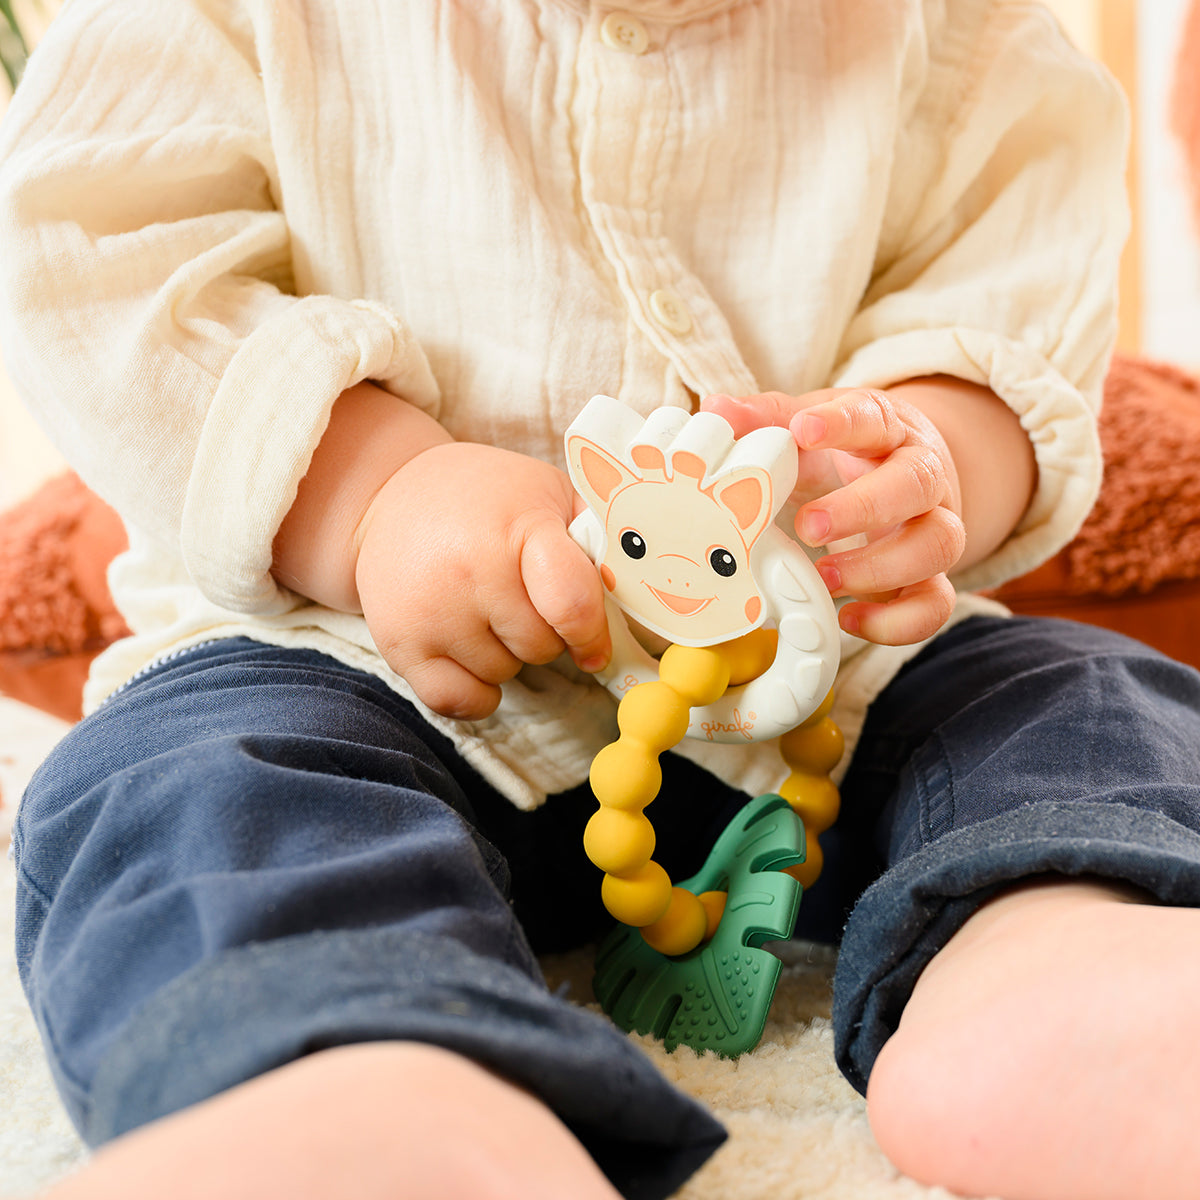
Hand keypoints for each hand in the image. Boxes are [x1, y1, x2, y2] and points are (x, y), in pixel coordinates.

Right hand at [353, 443, 609, 719]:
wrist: (391, 494)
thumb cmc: (489, 501)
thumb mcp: (549, 497)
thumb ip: (597, 544)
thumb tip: (653, 600)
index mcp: (520, 528)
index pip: (571, 605)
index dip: (591, 634)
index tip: (592, 642)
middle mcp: (471, 570)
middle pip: (541, 647)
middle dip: (545, 634)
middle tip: (522, 600)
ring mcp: (432, 611)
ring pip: (503, 675)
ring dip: (507, 656)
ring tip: (485, 610)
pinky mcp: (399, 644)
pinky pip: (460, 702)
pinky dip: (477, 692)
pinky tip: (473, 655)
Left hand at [703, 389, 965, 644]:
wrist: (899, 477)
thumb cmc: (842, 452)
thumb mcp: (806, 426)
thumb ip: (764, 420)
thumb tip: (716, 409)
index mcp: (887, 429)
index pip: (874, 416)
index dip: (842, 424)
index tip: (804, 429)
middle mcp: (921, 476)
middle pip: (918, 483)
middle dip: (864, 508)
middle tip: (809, 526)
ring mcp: (933, 526)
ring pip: (940, 544)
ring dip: (880, 567)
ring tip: (825, 578)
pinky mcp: (933, 577)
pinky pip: (935, 604)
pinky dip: (896, 621)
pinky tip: (848, 618)